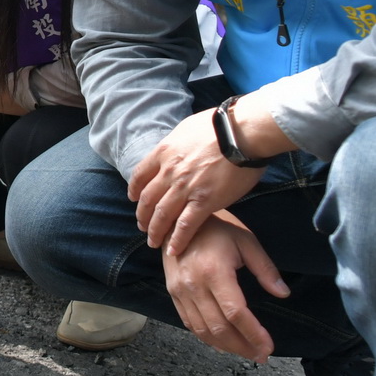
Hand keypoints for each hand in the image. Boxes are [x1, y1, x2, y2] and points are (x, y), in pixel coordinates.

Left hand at [129, 100, 282, 255]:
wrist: (241, 132)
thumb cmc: (220, 125)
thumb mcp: (187, 128)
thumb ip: (177, 143)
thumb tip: (178, 147)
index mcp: (164, 152)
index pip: (140, 175)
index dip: (134, 190)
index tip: (133, 199)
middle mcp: (169, 171)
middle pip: (147, 199)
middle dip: (142, 215)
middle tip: (142, 226)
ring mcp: (185, 188)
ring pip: (162, 215)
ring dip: (154, 231)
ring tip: (152, 241)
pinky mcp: (204, 201)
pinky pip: (185, 226)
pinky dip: (177, 240)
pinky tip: (172, 250)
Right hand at [161, 215, 288, 361]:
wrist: (176, 220)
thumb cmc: (216, 229)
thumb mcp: (245, 241)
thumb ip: (265, 269)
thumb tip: (283, 293)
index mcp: (214, 272)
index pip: (235, 313)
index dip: (253, 334)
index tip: (269, 347)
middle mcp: (194, 285)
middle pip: (219, 328)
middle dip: (243, 347)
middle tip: (261, 356)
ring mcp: (180, 292)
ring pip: (203, 330)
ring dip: (226, 347)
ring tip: (247, 353)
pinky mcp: (173, 294)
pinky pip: (190, 324)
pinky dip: (207, 338)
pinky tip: (223, 344)